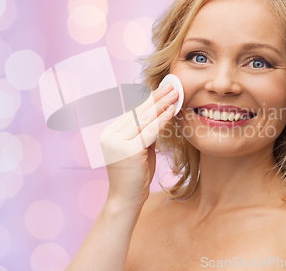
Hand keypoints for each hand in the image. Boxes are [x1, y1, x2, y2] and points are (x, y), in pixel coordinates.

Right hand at [99, 83, 178, 210]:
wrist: (125, 201)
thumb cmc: (134, 177)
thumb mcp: (139, 150)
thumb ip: (145, 134)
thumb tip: (159, 115)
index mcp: (110, 133)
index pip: (133, 112)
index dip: (149, 100)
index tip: (163, 89)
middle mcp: (110, 135)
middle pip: (138, 112)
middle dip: (157, 97)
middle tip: (172, 85)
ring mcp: (117, 142)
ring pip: (144, 119)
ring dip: (161, 104)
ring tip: (175, 93)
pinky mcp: (128, 150)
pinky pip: (149, 131)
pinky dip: (162, 120)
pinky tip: (171, 110)